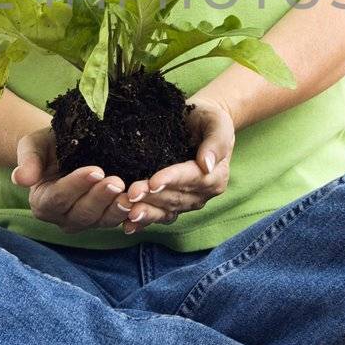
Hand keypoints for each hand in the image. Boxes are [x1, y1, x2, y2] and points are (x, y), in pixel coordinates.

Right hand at [11, 123, 135, 235]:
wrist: (67, 146)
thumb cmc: (48, 144)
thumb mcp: (34, 145)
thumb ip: (28, 160)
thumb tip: (20, 178)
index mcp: (43, 203)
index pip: (58, 198)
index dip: (76, 186)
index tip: (95, 170)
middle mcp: (63, 218)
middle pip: (82, 213)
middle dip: (100, 198)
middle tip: (116, 180)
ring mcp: (86, 221)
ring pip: (102, 220)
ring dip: (118, 208)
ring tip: (132, 192)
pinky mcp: (106, 218)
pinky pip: (119, 220)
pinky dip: (132, 214)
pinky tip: (143, 202)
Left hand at [114, 95, 236, 234]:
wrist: (196, 122)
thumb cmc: (208, 119)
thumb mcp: (217, 123)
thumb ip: (216, 142)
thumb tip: (207, 164)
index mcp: (215, 176)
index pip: (191, 178)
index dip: (172, 180)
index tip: (153, 182)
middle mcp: (201, 194)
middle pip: (175, 197)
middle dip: (152, 197)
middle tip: (131, 194)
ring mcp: (185, 201)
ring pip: (165, 210)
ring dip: (146, 212)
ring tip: (127, 212)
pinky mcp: (171, 204)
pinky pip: (158, 215)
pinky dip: (143, 221)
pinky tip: (127, 225)